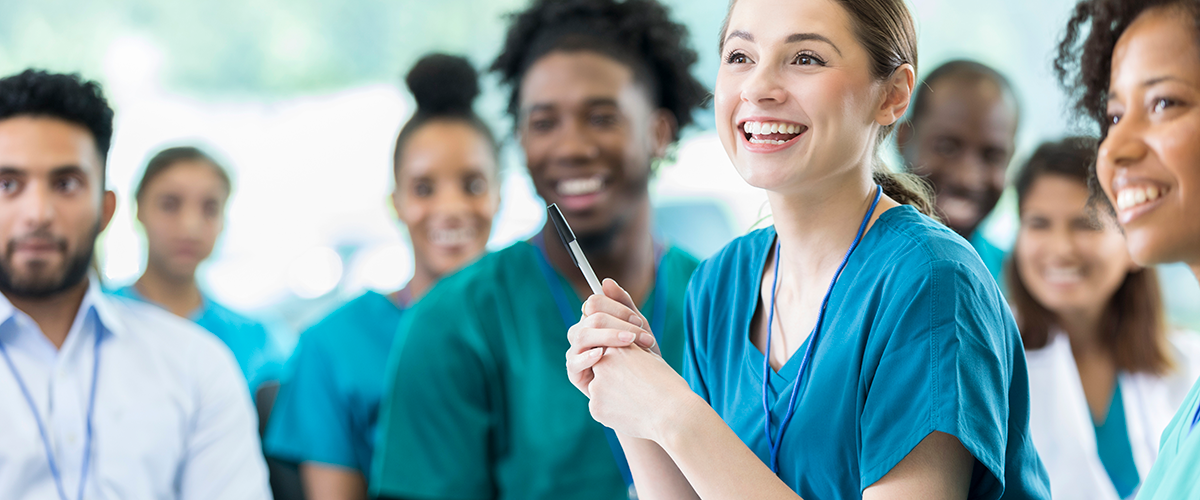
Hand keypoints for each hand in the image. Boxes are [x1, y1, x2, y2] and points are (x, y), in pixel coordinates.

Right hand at [566, 279, 657, 397]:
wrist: (647, 389)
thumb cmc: (642, 356)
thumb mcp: (638, 328)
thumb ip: (624, 304)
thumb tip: (606, 282)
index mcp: (593, 320)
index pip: (594, 302)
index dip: (617, 309)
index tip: (639, 321)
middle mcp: (582, 333)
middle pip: (590, 318)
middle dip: (619, 324)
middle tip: (643, 337)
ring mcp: (576, 352)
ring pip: (582, 335)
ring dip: (608, 336)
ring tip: (630, 343)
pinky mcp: (574, 373)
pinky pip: (574, 361)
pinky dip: (588, 356)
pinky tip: (602, 355)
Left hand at [588, 344, 697, 441]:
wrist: (673, 415)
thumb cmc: (668, 385)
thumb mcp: (652, 359)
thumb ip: (633, 353)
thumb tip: (625, 350)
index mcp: (616, 348)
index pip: (613, 355)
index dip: (627, 367)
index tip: (640, 376)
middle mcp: (601, 365)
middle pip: (603, 372)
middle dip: (615, 380)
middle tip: (636, 391)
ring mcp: (596, 387)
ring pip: (600, 391)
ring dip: (613, 396)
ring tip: (636, 403)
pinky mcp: (595, 408)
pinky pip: (601, 408)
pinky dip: (612, 412)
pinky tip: (630, 413)